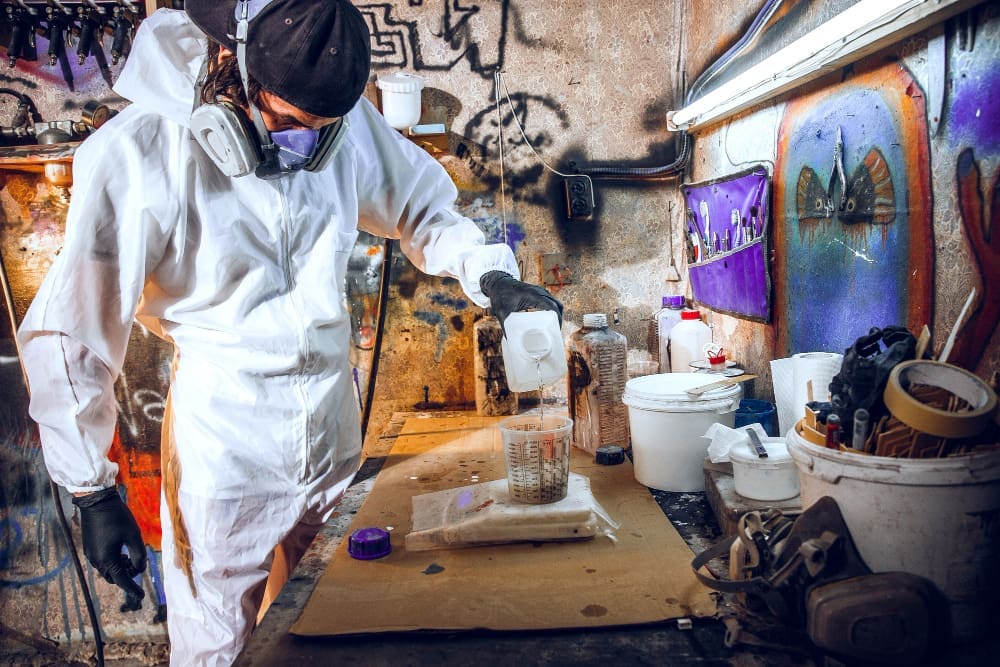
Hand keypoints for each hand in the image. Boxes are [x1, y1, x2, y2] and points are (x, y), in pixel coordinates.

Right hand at [72, 487, 145, 611]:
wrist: (97, 502)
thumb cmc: (118, 517)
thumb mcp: (134, 536)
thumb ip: (139, 555)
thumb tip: (140, 569)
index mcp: (107, 559)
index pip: (122, 580)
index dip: (133, 589)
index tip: (141, 597)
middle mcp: (96, 560)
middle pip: (113, 577)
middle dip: (127, 576)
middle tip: (138, 566)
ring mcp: (90, 554)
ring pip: (107, 570)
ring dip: (120, 568)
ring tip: (130, 557)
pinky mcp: (89, 547)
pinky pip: (102, 562)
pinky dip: (113, 562)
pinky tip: (121, 551)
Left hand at [479, 270, 562, 333]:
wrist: (498, 282)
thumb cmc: (499, 296)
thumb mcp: (502, 312)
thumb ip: (505, 327)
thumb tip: (510, 343)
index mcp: (533, 295)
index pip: (552, 307)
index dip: (557, 319)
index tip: (556, 331)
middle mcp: (539, 291)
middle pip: (557, 305)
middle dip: (559, 319)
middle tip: (555, 333)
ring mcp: (539, 290)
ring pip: (555, 302)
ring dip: (557, 314)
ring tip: (553, 328)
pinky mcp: (538, 292)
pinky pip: (550, 301)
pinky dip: (553, 310)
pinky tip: (548, 319)